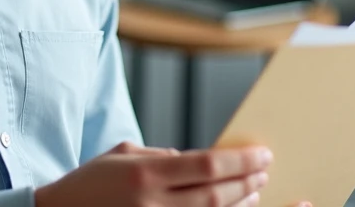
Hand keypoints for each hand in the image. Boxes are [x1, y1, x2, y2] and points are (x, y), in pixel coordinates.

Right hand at [34, 141, 311, 206]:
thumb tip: (195, 159)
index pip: (207, 164)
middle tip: (265, 170)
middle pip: (217, 193)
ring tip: (256, 190)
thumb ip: (161, 156)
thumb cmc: (89, 183)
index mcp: (146, 174)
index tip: (262, 154)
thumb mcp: (122, 154)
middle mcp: (153, 203)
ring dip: (241, 203)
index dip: (241, 160)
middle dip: (247, 181)